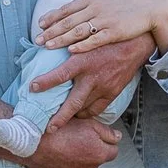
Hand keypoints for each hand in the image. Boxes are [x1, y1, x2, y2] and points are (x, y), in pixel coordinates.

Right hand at [22, 116, 118, 167]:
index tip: (96, 137)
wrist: (33, 144)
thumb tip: (116, 137)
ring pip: (84, 167)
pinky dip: (67, 166)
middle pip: (97, 159)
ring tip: (66, 146)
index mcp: (99, 154)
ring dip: (79, 159)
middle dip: (91, 151)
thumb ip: (106, 132)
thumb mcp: (87, 123)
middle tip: (77, 139)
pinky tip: (59, 155)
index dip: (105, 142)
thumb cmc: (58, 132)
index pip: (113, 151)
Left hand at [29, 35, 149, 119]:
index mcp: (83, 61)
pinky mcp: (113, 93)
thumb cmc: (107, 39)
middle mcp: (93, 77)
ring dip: (73, 115)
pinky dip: (87, 113)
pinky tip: (80, 113)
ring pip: (85, 108)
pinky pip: (97, 109)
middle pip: (74, 102)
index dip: (45, 82)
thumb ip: (70, 46)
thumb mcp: (86, 40)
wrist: (134, 45)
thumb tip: (48, 45)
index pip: (60, 74)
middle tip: (49, 128)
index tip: (32, 87)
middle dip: (60, 117)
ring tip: (61, 121)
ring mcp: (104, 87)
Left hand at [39, 0, 167, 54]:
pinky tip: (71, 51)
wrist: (151, 4)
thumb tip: (76, 2)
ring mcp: (104, 19)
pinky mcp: (114, 31)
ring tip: (48, 47)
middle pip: (67, 21)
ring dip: (61, 39)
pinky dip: (82, 45)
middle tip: (37, 41)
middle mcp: (94, 7)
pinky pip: (94, 39)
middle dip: (51, 31)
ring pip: (77, 31)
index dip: (52, 18)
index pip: (66, 9)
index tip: (40, 25)